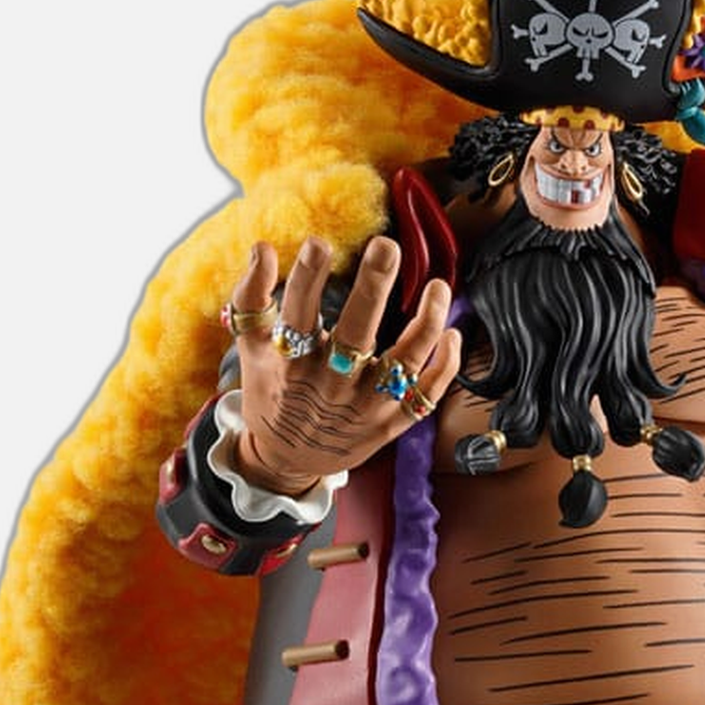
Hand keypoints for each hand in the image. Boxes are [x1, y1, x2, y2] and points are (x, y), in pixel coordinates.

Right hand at [230, 235, 459, 494]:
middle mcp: (332, 385)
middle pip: (356, 333)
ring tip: (438, 285)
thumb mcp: (252, 350)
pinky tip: (452, 333)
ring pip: (404, 363)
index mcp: (293, 364)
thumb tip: (260, 249)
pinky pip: (427, 395)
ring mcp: (366, 406)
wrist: (288, 461)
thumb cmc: (273, 393)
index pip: (298, 313)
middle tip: (386, 246)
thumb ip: (251, 299)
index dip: (307, 278)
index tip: (318, 243)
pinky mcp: (391, 424)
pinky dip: (445, 366)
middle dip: (373, 288)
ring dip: (426, 323)